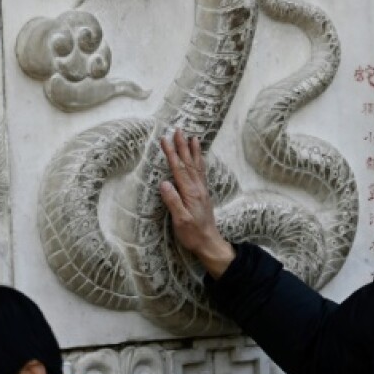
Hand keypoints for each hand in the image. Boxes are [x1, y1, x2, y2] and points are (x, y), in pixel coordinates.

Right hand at [158, 129, 234, 278]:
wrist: (210, 243)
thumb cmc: (193, 234)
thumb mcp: (180, 221)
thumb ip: (173, 201)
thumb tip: (164, 183)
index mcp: (190, 193)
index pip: (178, 169)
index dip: (171, 153)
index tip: (165, 139)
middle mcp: (197, 188)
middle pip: (188, 163)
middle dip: (182, 146)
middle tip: (178, 130)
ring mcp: (202, 190)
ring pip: (197, 166)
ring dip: (193, 151)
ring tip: (192, 137)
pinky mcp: (203, 194)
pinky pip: (201, 172)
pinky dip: (200, 161)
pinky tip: (199, 157)